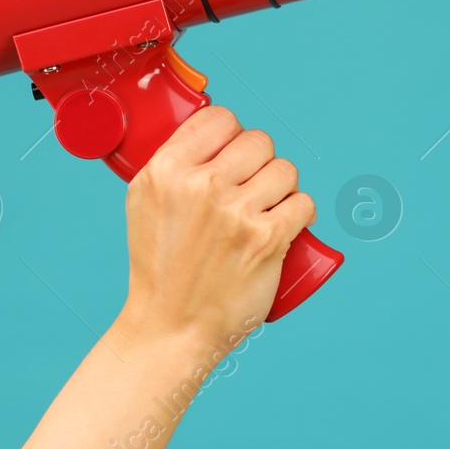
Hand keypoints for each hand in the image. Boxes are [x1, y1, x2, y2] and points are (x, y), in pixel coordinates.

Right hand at [115, 106, 315, 349]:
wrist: (170, 329)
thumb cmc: (160, 268)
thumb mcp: (145, 204)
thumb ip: (172, 165)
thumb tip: (210, 132)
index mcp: (165, 172)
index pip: (219, 119)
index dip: (233, 135)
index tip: (234, 156)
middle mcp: (200, 186)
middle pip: (258, 141)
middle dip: (261, 164)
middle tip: (251, 190)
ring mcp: (235, 213)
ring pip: (285, 170)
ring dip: (283, 189)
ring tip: (266, 210)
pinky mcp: (266, 239)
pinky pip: (304, 203)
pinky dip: (301, 214)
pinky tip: (287, 226)